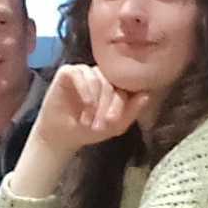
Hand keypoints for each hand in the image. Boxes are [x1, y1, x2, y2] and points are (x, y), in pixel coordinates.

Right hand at [6, 64, 149, 199]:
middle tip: (100, 125)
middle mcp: (101, 76)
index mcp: (115, 86)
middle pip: (111, 83)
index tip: (113, 122)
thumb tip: (146, 95)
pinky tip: (84, 104)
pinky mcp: (68, 72)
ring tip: (88, 121)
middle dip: (107, 105)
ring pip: (97, 78)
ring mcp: (85, 72)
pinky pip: (80, 74)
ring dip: (94, 101)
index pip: (124, 87)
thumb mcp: (114, 126)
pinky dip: (84, 89)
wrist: (61, 136)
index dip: (120, 103)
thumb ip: (131, 112)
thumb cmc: (88, 130)